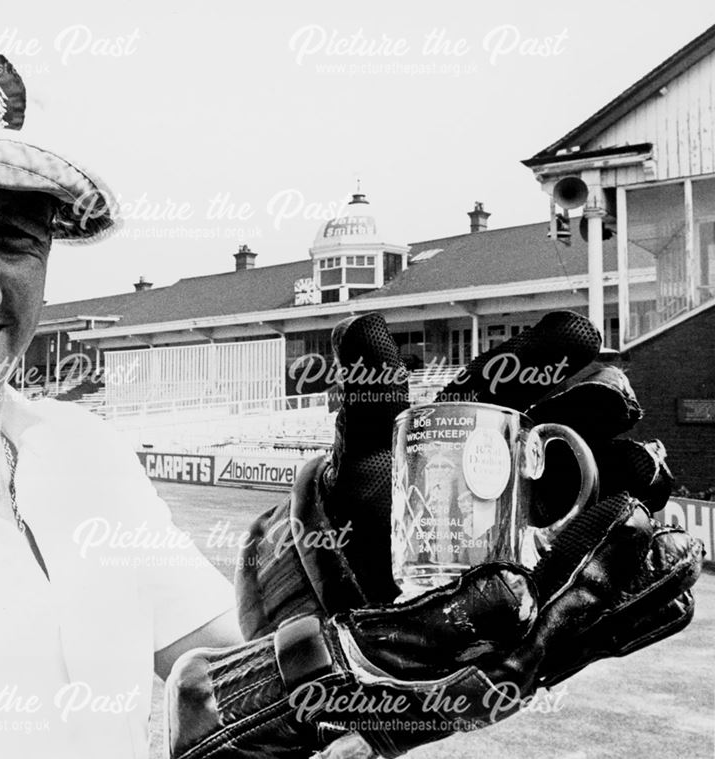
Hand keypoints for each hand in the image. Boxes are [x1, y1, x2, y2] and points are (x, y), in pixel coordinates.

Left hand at [176, 310, 703, 757]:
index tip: (576, 336)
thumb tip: (360, 325)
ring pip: (615, 466)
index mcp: (481, 410)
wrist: (376, 579)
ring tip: (635, 465)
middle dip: (605, 399)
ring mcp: (555, 495)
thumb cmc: (375, 504)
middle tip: (608, 406)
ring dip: (636, 461)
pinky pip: (619, 532)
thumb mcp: (368, 453)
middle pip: (584, 409)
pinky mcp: (568, 546)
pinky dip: (642, 525)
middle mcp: (527, 444)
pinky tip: (641, 522)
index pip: (522, 369)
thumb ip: (368, 399)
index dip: (549, 348)